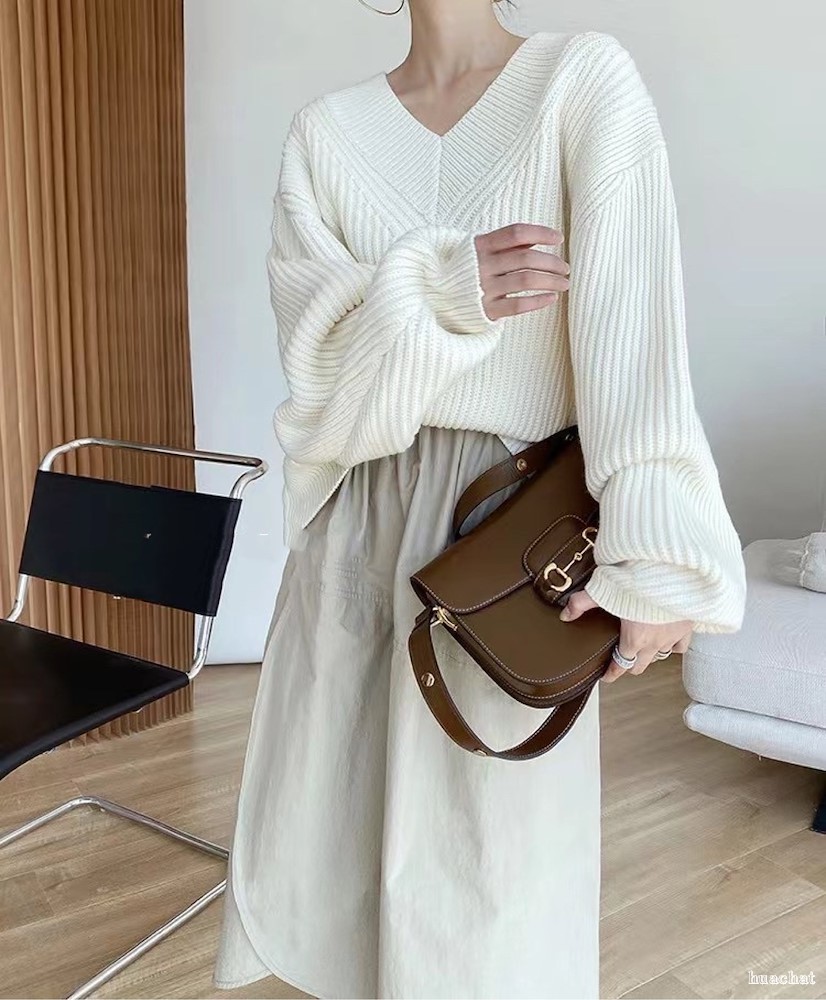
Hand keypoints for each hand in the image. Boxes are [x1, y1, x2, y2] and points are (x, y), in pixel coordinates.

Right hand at [475, 223, 569, 320]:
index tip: (559, 239)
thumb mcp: (480, 250)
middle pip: (526, 257)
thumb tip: (539, 239)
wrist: (437, 297)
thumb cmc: (466, 270)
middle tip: (566, 268)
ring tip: (564, 283)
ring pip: (526, 280)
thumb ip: (507, 244)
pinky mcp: (486, 310)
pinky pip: (518, 305)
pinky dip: (538, 301)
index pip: (516, 233)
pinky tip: (551, 298)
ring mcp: (484, 288)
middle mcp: (482, 265)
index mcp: (481, 245)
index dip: (541, 233)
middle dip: (552, 262)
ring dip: (551, 281)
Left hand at [560, 590, 692, 682]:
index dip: (611, 674)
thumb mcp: (603, 589)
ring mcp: (673, 636)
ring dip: (650, 654)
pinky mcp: (688, 625)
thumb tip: (565, 614)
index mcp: (634, 639)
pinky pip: (681, 645)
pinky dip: (674, 645)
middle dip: (629, 666)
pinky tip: (668, 639)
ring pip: (660, 656)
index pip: (621, 665)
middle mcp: (655, 642)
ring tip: (643, 647)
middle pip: (641, 666)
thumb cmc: (640, 579)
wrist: (673, 569)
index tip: (606, 677)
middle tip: (622, 660)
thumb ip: (581, 603)